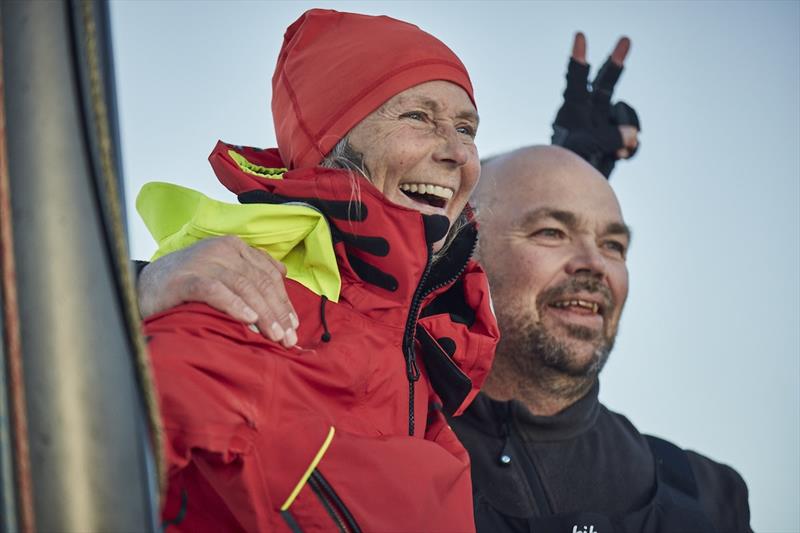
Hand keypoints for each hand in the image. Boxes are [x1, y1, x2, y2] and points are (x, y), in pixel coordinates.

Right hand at [137, 236, 298, 346]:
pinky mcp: (187, 278)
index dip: (284, 301)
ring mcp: (204, 261)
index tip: (294, 325)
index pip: (269, 274)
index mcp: (235, 247)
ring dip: (264, 314)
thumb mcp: (223, 272)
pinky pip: (217, 291)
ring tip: (275, 336)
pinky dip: (236, 305)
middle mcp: (222, 249)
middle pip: (260, 282)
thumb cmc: (189, 284)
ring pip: (244, 287)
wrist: (145, 286)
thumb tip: (283, 273)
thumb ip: (251, 270)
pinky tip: (250, 321)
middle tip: (288, 338)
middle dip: (278, 312)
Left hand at [552, 32, 639, 177]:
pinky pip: (633, 136)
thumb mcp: (586, 146)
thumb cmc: (570, 167)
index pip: (576, 80)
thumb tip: (632, 135)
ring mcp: (603, 128)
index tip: (580, 36)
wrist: (574, 194)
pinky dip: (630, 147)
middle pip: (605, 84)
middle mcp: (588, 115)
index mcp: (573, 111)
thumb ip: (609, 134)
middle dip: (616, 63)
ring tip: (616, 149)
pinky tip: (619, 155)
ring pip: (626, 115)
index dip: (578, 59)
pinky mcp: (615, 142)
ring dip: (626, 131)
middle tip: (625, 39)